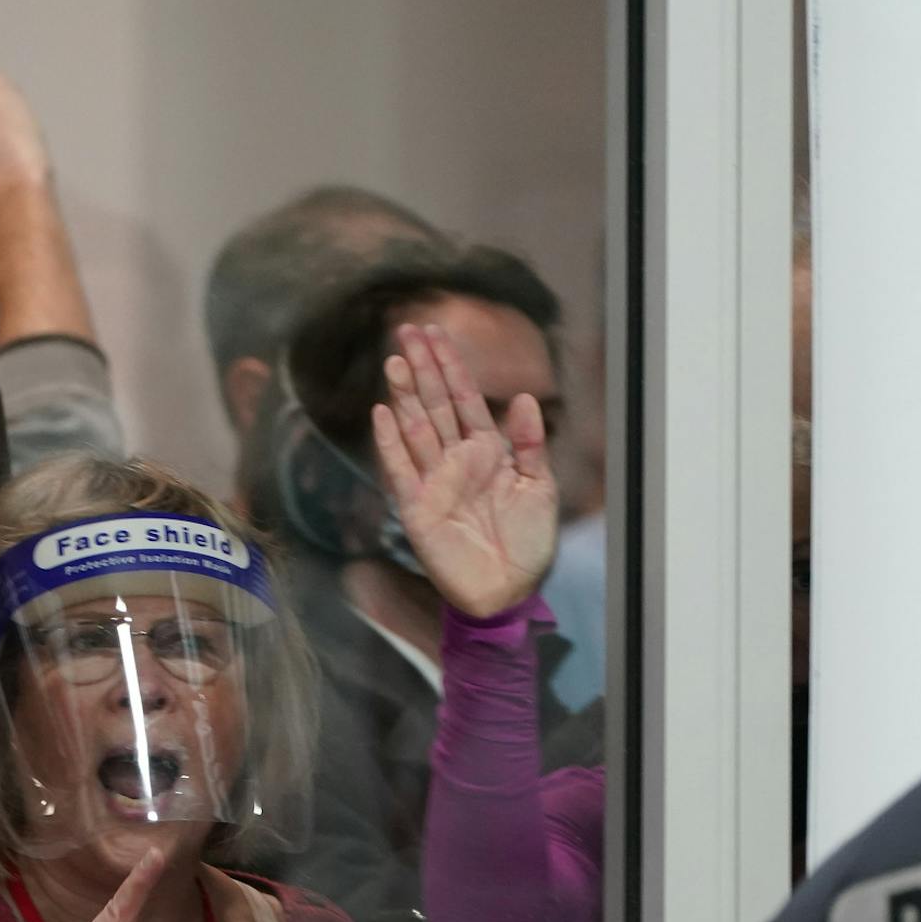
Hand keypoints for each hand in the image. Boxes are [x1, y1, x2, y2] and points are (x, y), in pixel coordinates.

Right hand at [371, 323, 557, 618]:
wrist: (510, 591)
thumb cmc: (527, 544)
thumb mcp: (539, 487)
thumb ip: (529, 443)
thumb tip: (524, 398)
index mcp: (485, 452)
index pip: (463, 399)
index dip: (450, 365)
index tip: (436, 332)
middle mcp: (455, 461)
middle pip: (434, 405)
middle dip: (422, 368)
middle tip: (406, 330)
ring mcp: (433, 482)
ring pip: (416, 429)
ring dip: (404, 395)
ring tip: (394, 360)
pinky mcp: (417, 508)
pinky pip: (400, 470)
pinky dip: (390, 443)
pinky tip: (381, 413)